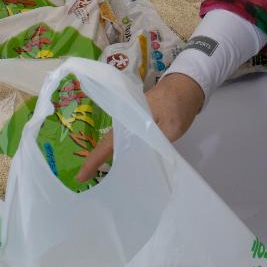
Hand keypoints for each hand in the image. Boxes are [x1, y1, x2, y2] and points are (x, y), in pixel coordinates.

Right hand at [75, 72, 204, 182]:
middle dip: (95, 161)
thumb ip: (156, 144)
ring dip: (107, 156)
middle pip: (107, 143)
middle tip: (85, 181)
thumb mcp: (172, 127)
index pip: (108, 143)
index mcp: (129, 120)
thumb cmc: (178, 104)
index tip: (80, 177)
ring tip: (99, 177)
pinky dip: (122, 150)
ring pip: (116, 141)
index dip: (94, 161)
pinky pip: (125, 138)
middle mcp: (126, 119)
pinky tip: (123, 162)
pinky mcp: (139, 121)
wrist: (186, 85)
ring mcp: (131, 120)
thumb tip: (142, 161)